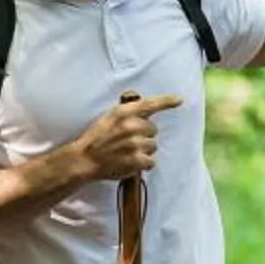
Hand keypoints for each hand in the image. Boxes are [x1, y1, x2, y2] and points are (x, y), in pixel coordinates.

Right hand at [68, 93, 182, 181]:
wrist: (85, 159)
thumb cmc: (97, 138)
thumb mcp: (110, 117)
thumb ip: (129, 113)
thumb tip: (147, 114)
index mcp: (123, 112)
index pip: (149, 104)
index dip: (166, 101)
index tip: (179, 100)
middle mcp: (131, 126)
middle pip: (153, 129)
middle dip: (144, 135)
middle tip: (128, 141)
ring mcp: (135, 144)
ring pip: (153, 146)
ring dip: (144, 150)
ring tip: (127, 152)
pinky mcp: (137, 160)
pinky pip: (151, 161)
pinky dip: (143, 163)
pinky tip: (131, 162)